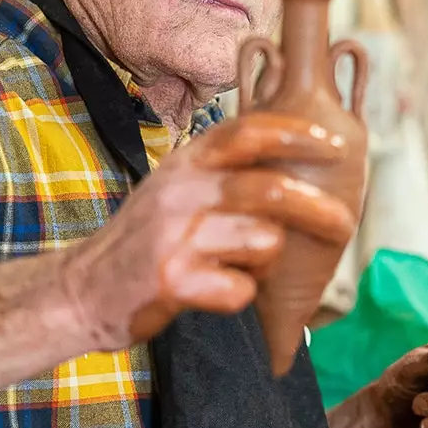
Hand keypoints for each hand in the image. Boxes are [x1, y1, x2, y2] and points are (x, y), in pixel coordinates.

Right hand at [63, 113, 356, 347]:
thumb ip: (222, 168)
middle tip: (344, 223)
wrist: (83, 290)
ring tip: (244, 267)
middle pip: (270, 190)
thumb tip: (293, 151)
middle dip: (318, 208)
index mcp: (186, 162)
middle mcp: (180, 191)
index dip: (297, 134)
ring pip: (262, 242)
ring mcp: (175, 236)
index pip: (248, 131)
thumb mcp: (176, 185)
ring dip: (267, 262)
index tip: (334, 144)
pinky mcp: (172, 280)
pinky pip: (239, 290)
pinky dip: (240, 296)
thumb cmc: (146, 239)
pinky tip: (217, 292)